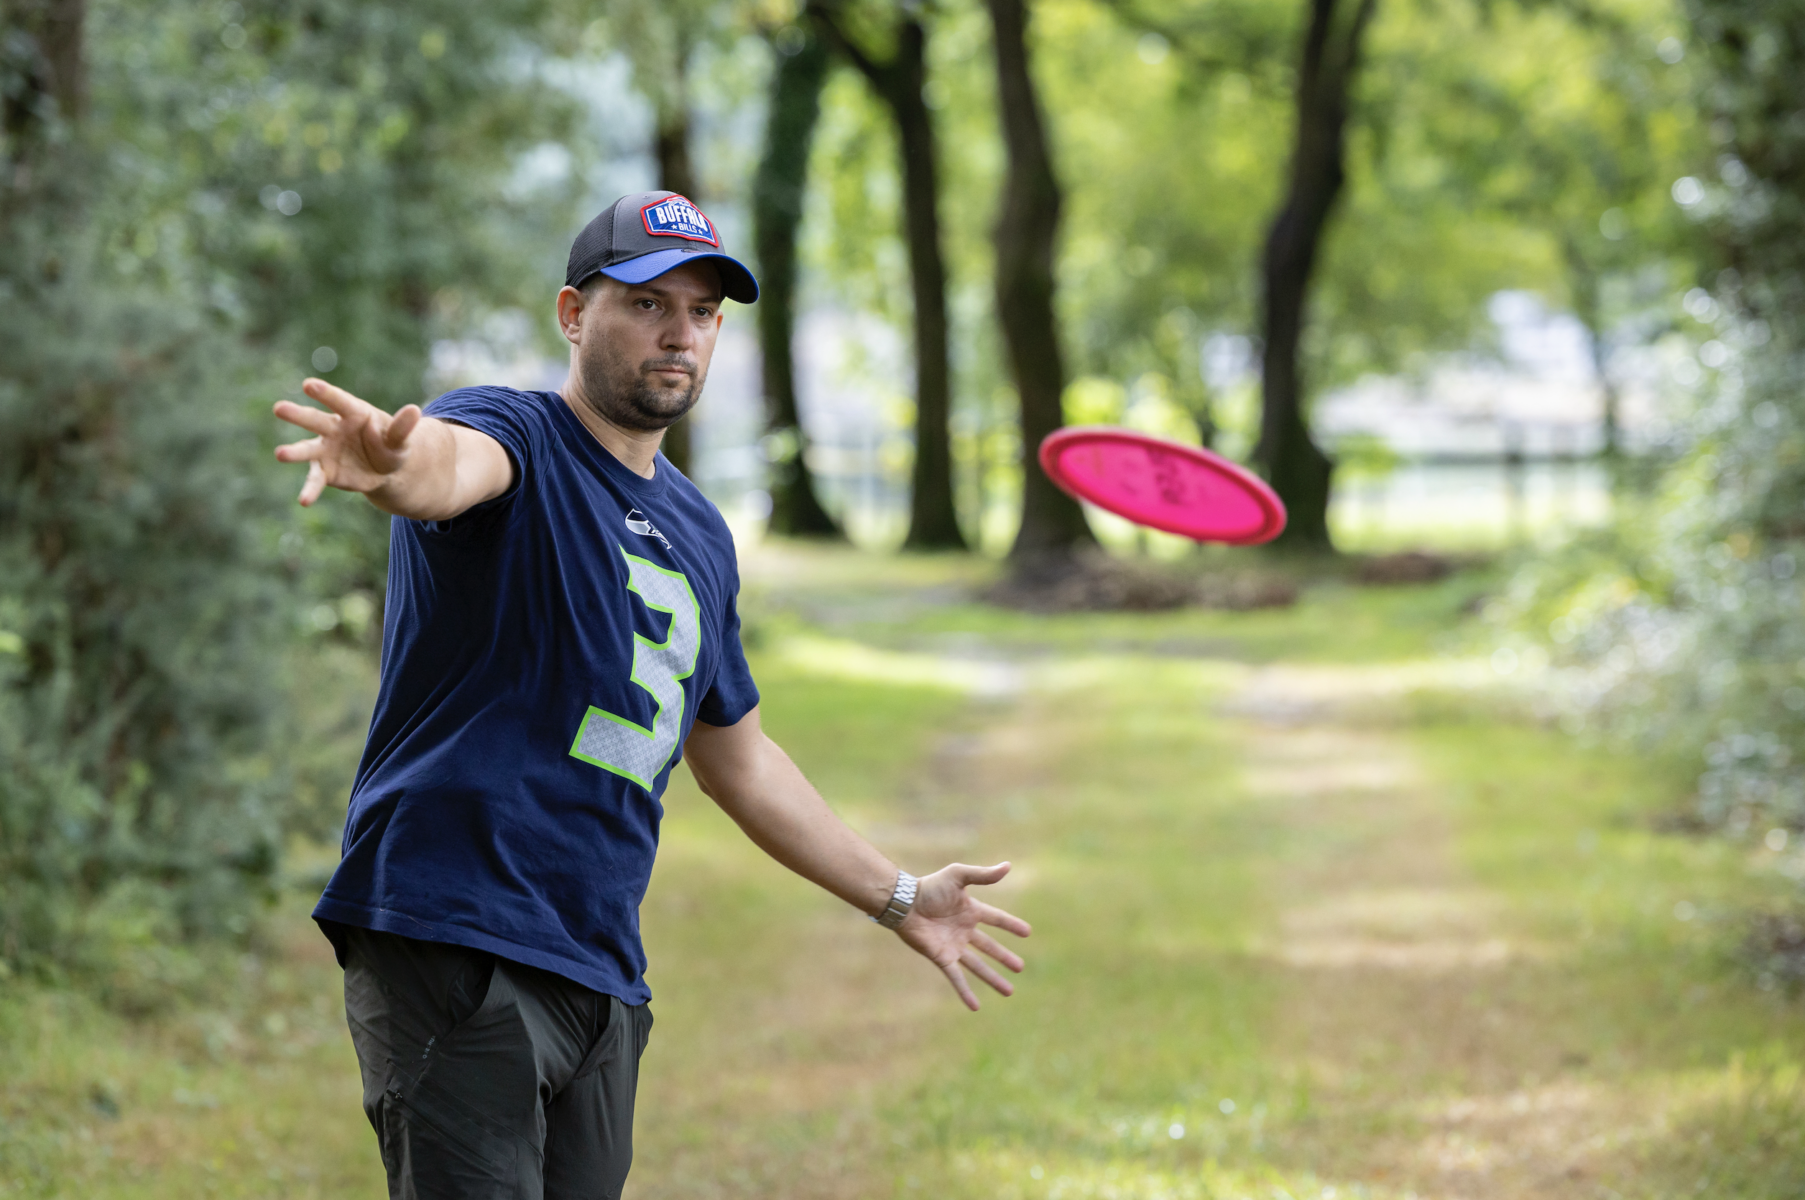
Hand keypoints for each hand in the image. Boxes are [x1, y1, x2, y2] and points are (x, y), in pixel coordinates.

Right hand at [273, 378, 422, 505]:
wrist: (385, 470)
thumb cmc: (390, 445)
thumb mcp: (399, 439)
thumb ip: (402, 428)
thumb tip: (415, 411)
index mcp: (353, 413)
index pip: (338, 401)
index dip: (324, 393)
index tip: (308, 385)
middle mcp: (333, 428)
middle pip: (315, 420)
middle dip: (298, 415)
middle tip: (279, 408)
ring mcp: (326, 449)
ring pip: (307, 449)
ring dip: (294, 452)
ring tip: (280, 454)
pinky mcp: (325, 471)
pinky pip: (316, 480)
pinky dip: (310, 490)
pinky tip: (304, 501)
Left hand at [896, 862, 1030, 1010]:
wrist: (904, 903)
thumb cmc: (929, 887)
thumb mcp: (958, 876)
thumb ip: (983, 875)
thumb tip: (1008, 866)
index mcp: (970, 910)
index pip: (996, 919)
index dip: (1011, 925)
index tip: (1027, 932)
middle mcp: (964, 930)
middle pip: (989, 947)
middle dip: (1005, 958)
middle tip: (1020, 968)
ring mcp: (954, 946)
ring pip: (978, 966)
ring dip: (992, 978)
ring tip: (1009, 991)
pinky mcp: (942, 958)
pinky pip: (956, 977)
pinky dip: (965, 992)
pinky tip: (975, 1007)